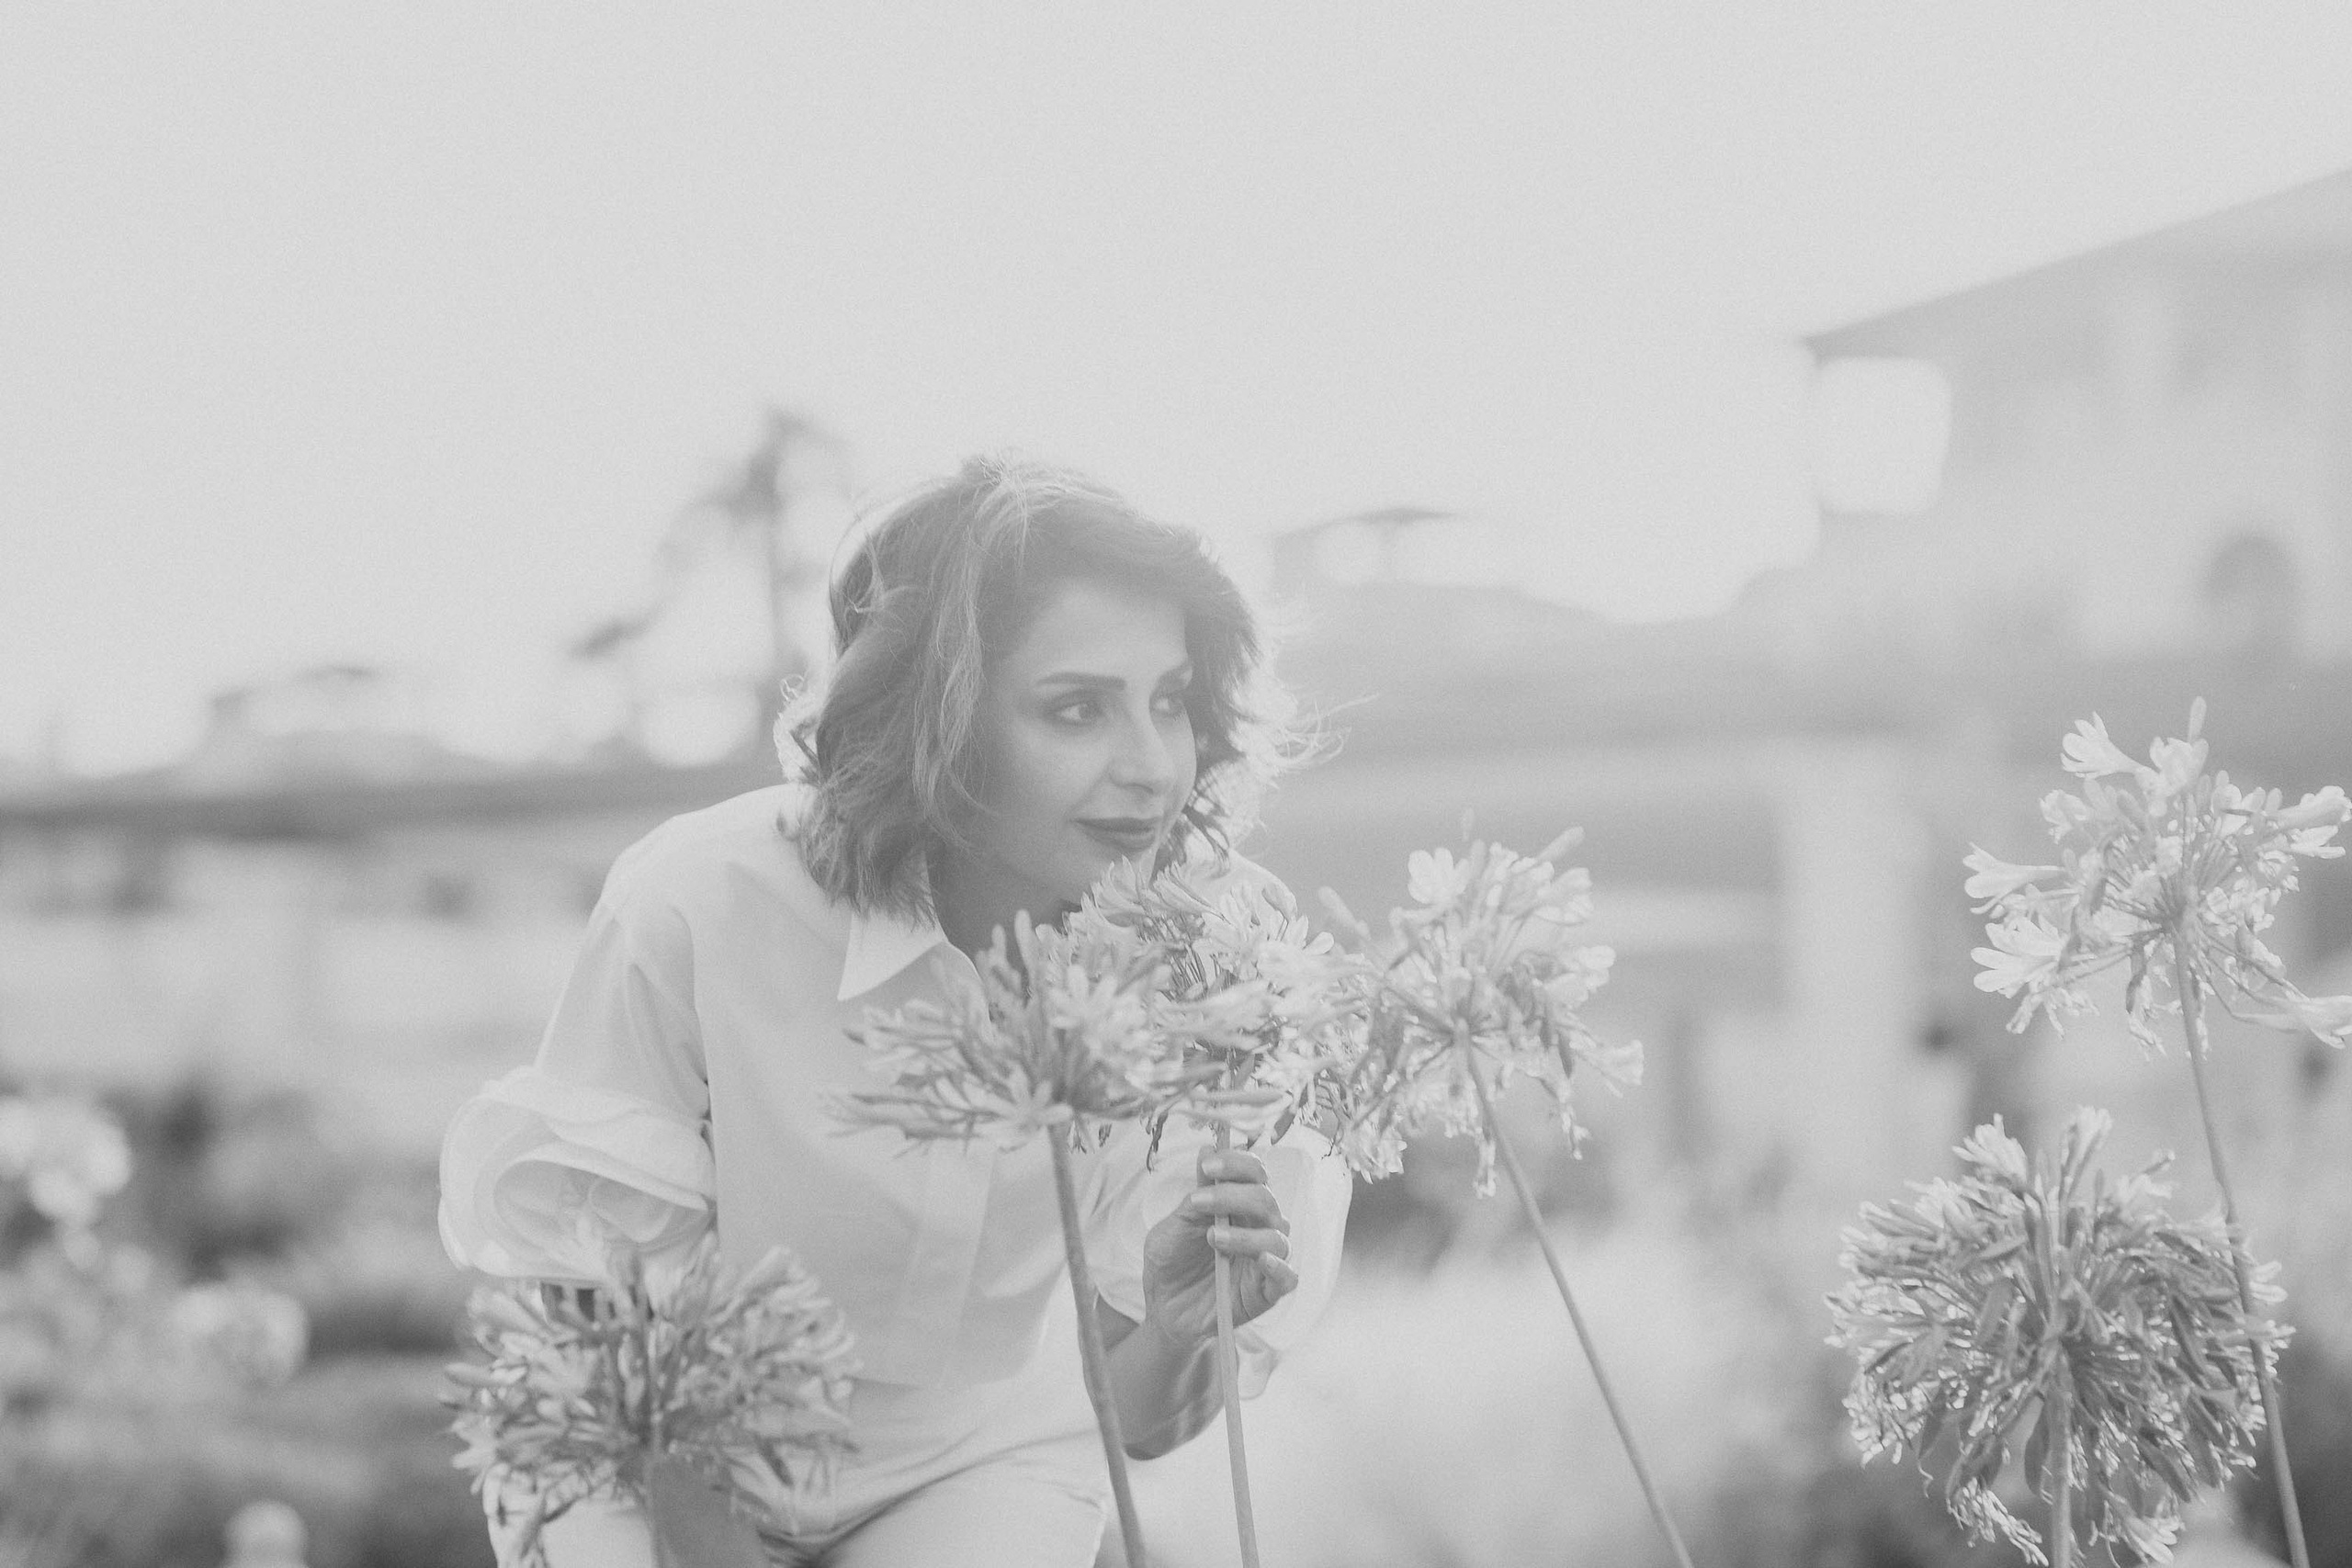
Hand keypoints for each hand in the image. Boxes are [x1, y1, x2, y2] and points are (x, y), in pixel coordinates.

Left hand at [1138, 1147, 1297, 1349]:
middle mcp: (1258, 1228)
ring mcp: (1265, 1260)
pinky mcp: (1267, 1292)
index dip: (1237, 1163)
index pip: (1255, 1173)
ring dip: (1246, 1233)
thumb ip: (1195, 1195)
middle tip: (1199, 1202)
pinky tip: (1260, 1260)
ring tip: (1213, 1238)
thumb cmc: (1171, 1263)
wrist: (1163, 1309)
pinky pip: (1288, 1277)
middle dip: (1234, 1195)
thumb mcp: (1174, 1226)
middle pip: (1266, 1199)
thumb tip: (1207, 1150)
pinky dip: (1279, 1266)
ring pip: (1277, 1236)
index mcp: (1239, 1206)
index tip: (1207, 1166)